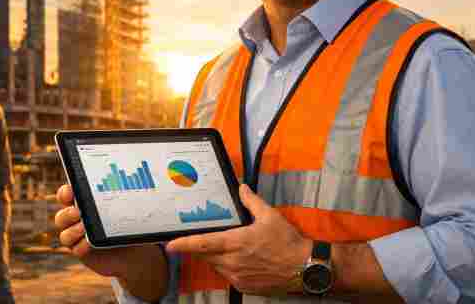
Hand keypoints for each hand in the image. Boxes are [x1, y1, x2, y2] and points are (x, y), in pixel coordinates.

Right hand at [54, 184, 160, 279]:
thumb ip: (126, 199)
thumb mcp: (130, 210)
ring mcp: (78, 237)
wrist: (136, 251)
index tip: (70, 191)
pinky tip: (89, 244)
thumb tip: (132, 181)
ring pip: (65, 234)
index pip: (68, 195)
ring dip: (72, 231)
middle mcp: (78, 218)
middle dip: (67, 213)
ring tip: (84, 229)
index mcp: (85, 202)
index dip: (65, 192)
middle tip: (77, 212)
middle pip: (62, 216)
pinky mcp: (82, 251)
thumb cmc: (132, 224)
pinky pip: (75, 249)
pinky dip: (80, 246)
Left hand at [166, 184, 310, 296]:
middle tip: (199, 238)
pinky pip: (226, 275)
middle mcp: (233, 261)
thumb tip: (242, 188)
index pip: (203, 244)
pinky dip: (226, 266)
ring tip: (228, 246)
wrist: (304, 268)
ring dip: (215, 256)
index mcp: (236, 243)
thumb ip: (251, 201)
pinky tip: (239, 259)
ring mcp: (237, 276)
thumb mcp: (270, 216)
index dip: (184, 244)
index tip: (170, 245)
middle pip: (205, 254)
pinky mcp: (244, 286)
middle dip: (200, 247)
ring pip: (215, 265)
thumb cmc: (287, 242)